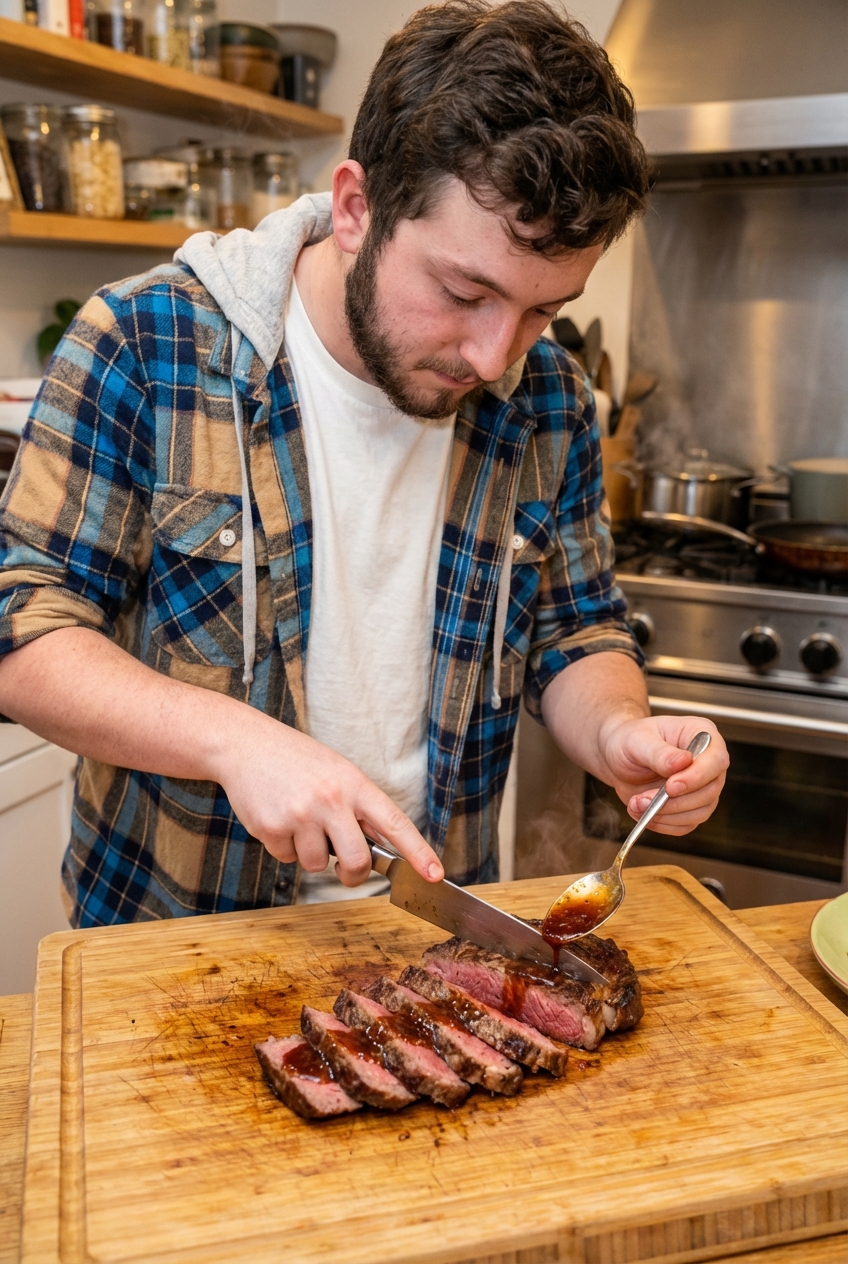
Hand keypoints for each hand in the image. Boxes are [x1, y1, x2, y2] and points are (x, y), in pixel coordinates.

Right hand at [212, 712, 443, 886]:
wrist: (244, 745)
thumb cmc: (296, 760)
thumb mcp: (337, 772)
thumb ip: (358, 806)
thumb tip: (380, 848)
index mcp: (354, 784)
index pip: (395, 823)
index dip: (418, 852)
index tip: (435, 875)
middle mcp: (331, 799)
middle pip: (357, 861)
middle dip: (351, 874)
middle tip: (344, 868)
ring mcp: (300, 814)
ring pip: (318, 864)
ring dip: (309, 854)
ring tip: (298, 820)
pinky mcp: (271, 828)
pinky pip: (286, 859)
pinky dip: (283, 847)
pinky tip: (277, 818)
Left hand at [598, 713, 728, 835]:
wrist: (616, 757)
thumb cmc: (629, 739)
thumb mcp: (638, 740)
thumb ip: (659, 752)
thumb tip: (683, 762)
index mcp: (701, 733)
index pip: (716, 759)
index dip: (697, 776)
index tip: (671, 787)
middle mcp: (707, 762)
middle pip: (710, 790)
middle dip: (675, 801)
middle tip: (643, 799)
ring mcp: (702, 786)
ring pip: (700, 812)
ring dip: (666, 814)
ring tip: (636, 803)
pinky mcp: (690, 807)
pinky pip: (685, 824)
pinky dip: (662, 823)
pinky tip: (641, 811)